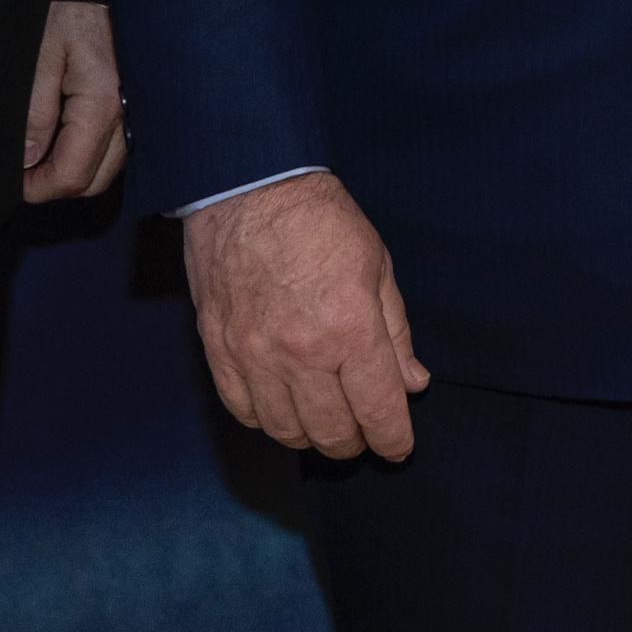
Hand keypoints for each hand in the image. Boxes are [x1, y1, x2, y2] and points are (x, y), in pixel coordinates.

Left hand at [21, 0, 128, 203]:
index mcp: (102, 105)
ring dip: (76, 169)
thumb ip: (35, 112)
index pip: (72, 176)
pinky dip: (92, 152)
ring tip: (43, 150)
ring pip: (108, 167)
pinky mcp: (139, 105)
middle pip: (94, 182)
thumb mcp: (40, 55)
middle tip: (25, 170)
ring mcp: (139, 112)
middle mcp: (129, 116)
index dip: (38, 189)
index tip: (15, 183)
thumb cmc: (72, 10)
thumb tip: (27, 162)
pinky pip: (117, 147)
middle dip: (57, 184)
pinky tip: (68, 135)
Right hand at [181, 170, 428, 460]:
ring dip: (311, 436)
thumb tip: (413, 383)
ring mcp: (254, 355)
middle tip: (363, 433)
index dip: (393, 440)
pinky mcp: (219, 350)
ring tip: (325, 422)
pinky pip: (243, 410)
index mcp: (350, 328)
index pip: (379, 410)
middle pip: (332, 431)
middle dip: (356, 442)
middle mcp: (301, 353)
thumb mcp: (377, 265)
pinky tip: (282, 408)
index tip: (398, 447)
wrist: (247, 185)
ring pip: (285, 431)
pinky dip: (267, 421)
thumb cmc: (320, 218)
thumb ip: (396, 333)